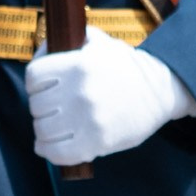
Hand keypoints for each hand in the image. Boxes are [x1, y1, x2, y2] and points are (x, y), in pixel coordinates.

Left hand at [24, 35, 195, 166]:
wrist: (161, 90)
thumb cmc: (127, 66)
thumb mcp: (100, 42)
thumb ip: (70, 41)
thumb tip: (44, 51)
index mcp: (78, 65)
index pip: (34, 76)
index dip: (35, 83)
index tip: (42, 88)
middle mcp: (80, 93)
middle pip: (36, 105)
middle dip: (41, 106)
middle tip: (52, 108)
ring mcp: (88, 120)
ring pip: (42, 130)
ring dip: (43, 129)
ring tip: (53, 126)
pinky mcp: (97, 143)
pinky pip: (58, 153)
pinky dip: (48, 151)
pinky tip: (49, 146)